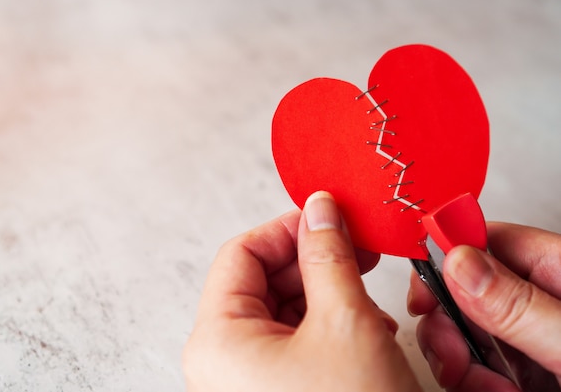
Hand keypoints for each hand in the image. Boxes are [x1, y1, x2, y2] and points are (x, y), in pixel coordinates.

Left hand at [183, 191, 421, 391]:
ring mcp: (245, 382)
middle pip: (260, 281)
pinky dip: (327, 326)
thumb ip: (328, 255)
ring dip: (325, 295)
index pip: (242, 254)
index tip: (328, 217)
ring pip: (281, 311)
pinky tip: (363, 330)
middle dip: (312, 262)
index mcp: (217, 340)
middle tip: (356, 247)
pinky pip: (293, 342)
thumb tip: (320, 209)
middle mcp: (221, 362)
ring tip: (366, 297)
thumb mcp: (344, 322)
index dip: (287, 229)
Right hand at [408, 222, 560, 390]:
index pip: (485, 241)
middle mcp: (538, 300)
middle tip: (453, 356)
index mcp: (557, 271)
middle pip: (462, 290)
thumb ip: (518, 304)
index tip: (422, 293)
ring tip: (487, 388)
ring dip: (458, 362)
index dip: (444, 260)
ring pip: (461, 331)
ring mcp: (528, 337)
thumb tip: (458, 262)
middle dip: (446, 325)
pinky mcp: (522, 371)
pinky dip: (471, 383)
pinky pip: (474, 366)